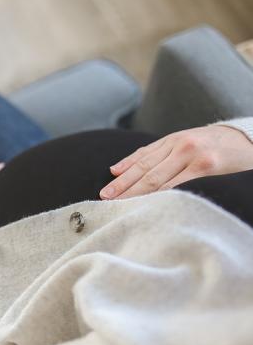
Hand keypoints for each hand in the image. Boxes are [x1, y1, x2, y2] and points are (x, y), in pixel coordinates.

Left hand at [100, 125, 252, 199]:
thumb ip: (151, 155)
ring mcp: (192, 155)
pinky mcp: (206, 166)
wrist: (248, 139)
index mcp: (171, 140)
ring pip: (158, 178)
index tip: (105, 191)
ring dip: (137, 193)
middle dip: (123, 186)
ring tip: (121, 204)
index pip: (140, 160)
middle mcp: (178, 145)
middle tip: (106, 199)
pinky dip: (162, 195)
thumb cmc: (213, 146)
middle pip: (145, 170)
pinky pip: (179, 184)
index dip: (121, 176)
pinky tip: (149, 203)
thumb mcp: (182, 143)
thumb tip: (116, 170)